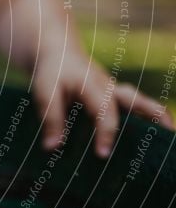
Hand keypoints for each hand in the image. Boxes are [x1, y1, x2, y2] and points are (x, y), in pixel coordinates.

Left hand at [32, 52, 173, 157]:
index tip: (103, 155)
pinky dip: (147, 116)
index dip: (104, 134)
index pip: (104, 111)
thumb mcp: (44, 93)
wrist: (59, 52)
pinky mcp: (116, 95)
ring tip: (169, 133)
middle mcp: (110, 87)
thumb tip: (52, 147)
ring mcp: (116, 90)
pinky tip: (152, 133)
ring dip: (156, 115)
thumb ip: (51, 118)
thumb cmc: (52, 73)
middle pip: (136, 100)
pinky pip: (136, 105)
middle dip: (150, 117)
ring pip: (141, 101)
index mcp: (93, 86)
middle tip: (166, 134)